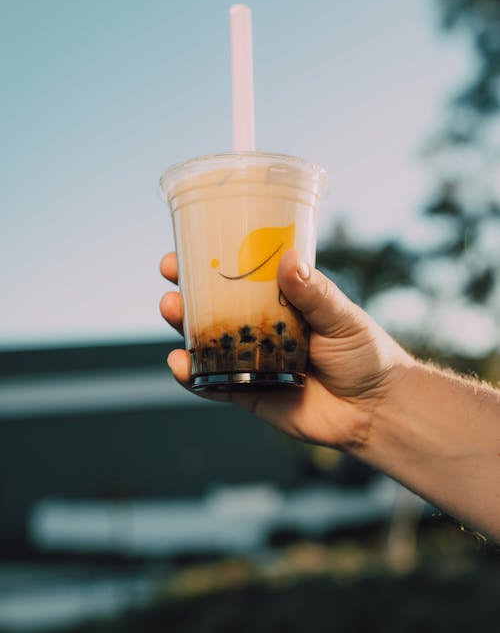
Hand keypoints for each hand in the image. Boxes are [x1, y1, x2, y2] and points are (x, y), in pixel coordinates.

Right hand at [159, 250, 413, 453]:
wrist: (377, 411)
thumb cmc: (366, 354)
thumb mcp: (342, 318)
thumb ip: (315, 294)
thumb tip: (289, 260)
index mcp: (281, 303)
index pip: (241, 277)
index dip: (214, 261)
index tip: (190, 245)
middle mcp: (260, 329)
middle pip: (214, 307)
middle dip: (188, 289)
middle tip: (172, 273)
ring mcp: (251, 361)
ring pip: (206, 342)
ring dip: (182, 326)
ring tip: (170, 309)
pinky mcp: (248, 394)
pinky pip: (213, 384)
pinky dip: (192, 376)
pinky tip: (179, 363)